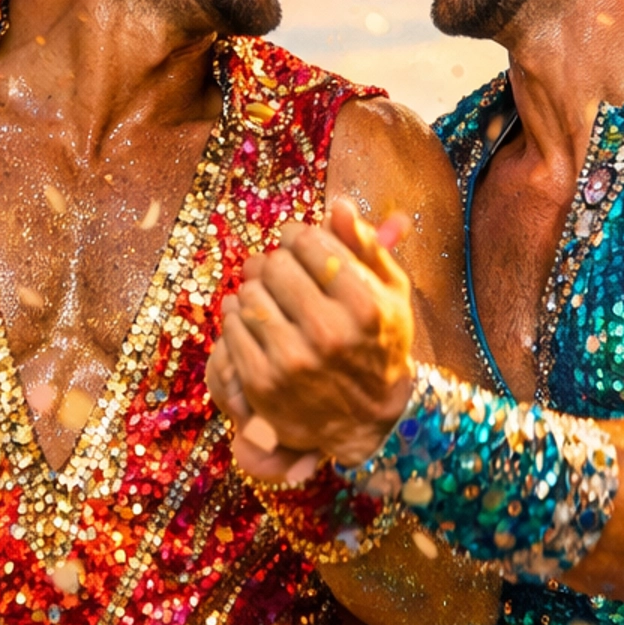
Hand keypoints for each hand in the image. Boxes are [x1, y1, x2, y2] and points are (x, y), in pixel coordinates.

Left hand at [212, 198, 417, 465]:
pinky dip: (239, 315)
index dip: (299, 236)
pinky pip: (233, 326)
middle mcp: (329, 333)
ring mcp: (293, 361)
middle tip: (283, 270)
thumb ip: (367, 247)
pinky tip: (255, 317)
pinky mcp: (263, 382)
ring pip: (249, 293)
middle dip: (277, 261)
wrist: (368, 419)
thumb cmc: (380, 344)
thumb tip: (337, 205)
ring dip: (256, 287)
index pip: (310, 243)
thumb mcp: (390, 293)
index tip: (299, 241)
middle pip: (276, 265)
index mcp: (364, 306)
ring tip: (271, 296)